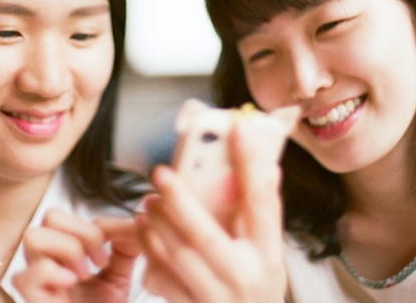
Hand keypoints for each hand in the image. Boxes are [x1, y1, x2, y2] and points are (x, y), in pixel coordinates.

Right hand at [13, 209, 140, 302]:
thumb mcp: (120, 273)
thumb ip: (126, 241)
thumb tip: (138, 216)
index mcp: (62, 250)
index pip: (69, 214)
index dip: (97, 228)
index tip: (111, 255)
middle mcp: (45, 261)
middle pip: (50, 216)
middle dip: (83, 234)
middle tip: (98, 263)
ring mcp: (35, 281)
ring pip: (34, 236)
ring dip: (68, 251)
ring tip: (83, 275)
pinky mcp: (32, 300)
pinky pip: (29, 274)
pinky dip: (54, 274)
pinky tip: (70, 286)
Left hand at [136, 118, 287, 302]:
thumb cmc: (257, 288)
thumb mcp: (270, 254)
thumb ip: (263, 214)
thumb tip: (267, 167)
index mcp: (268, 256)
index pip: (263, 204)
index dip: (251, 165)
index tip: (238, 130)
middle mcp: (244, 278)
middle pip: (206, 234)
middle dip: (180, 200)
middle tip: (162, 174)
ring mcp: (216, 298)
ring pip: (178, 256)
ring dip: (158, 224)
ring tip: (148, 201)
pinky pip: (164, 279)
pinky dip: (151, 252)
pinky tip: (145, 232)